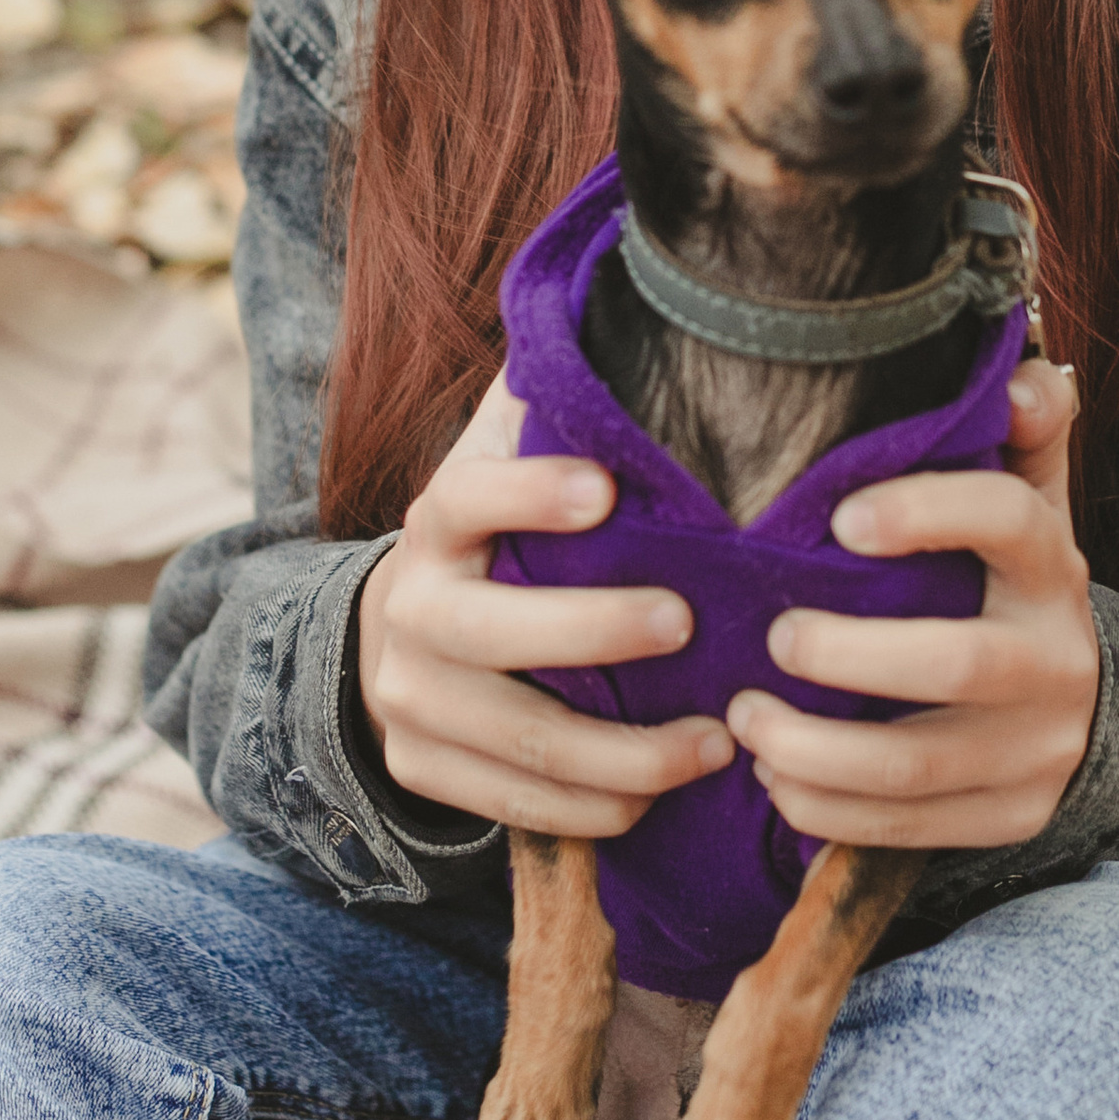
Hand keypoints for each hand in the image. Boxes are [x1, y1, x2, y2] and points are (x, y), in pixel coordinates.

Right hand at [355, 376, 731, 837]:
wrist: (403, 634)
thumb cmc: (505, 537)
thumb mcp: (515, 461)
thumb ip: (562, 402)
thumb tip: (650, 309)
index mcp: (439, 519)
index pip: (466, 493)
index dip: (528, 493)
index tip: (607, 490)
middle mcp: (410, 606)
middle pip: (489, 631)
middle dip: (593, 634)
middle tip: (689, 625)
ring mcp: (409, 696)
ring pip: (515, 737)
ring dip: (622, 751)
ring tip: (715, 744)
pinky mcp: (423, 767)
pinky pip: (511, 805)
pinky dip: (591, 810)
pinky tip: (660, 797)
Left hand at [725, 359, 1099, 850]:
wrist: (1098, 714)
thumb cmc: (1017, 587)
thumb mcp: (1035, 503)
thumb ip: (1021, 432)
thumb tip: (1020, 371)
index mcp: (1053, 566)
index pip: (1009, 521)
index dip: (928, 513)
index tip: (841, 519)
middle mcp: (1055, 657)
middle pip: (957, 660)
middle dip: (849, 656)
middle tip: (772, 639)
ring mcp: (1036, 748)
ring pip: (920, 762)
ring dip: (816, 748)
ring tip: (745, 719)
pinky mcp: (1010, 816)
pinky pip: (910, 828)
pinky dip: (830, 811)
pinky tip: (774, 781)